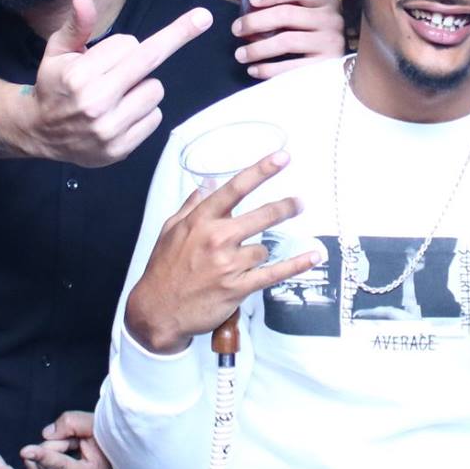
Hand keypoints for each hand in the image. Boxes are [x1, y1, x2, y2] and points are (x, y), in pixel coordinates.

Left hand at [0, 410, 115, 468]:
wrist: (113, 468)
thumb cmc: (108, 446)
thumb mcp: (97, 428)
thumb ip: (73, 424)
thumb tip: (44, 434)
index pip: (60, 465)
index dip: (43, 455)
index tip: (25, 451)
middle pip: (43, 457)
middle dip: (56, 442)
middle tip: (78, 443)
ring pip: (32, 463)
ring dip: (48, 450)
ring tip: (71, 451)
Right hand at [27, 0, 212, 166]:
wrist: (40, 132)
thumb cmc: (53, 85)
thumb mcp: (58, 51)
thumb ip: (77, 25)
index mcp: (79, 75)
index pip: (130, 44)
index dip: (125, 44)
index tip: (191, 21)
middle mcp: (95, 102)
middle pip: (150, 62)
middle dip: (151, 52)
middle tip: (154, 46)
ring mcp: (109, 129)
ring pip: (156, 90)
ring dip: (143, 86)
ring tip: (118, 93)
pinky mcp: (120, 149)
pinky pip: (155, 118)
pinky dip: (144, 112)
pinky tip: (121, 113)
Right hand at [124, 150, 316, 354]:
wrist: (157, 310)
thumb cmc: (163, 269)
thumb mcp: (171, 230)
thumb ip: (193, 206)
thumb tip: (208, 184)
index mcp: (200, 220)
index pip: (235, 188)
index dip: (261, 171)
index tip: (282, 158)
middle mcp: (217, 238)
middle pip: (262, 215)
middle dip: (285, 207)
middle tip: (299, 203)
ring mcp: (229, 264)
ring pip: (263, 249)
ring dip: (258, 254)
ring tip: (239, 265)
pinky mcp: (238, 287)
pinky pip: (274, 273)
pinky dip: (296, 265)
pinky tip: (312, 257)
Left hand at [231, 0, 344, 77]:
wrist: (336, 67)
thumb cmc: (307, 32)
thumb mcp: (296, 10)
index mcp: (324, 0)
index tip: (252, 0)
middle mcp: (331, 19)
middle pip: (288, 14)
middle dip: (256, 21)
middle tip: (236, 29)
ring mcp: (331, 43)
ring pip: (286, 41)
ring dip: (258, 48)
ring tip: (240, 54)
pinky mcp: (325, 66)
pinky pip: (291, 67)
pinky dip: (268, 69)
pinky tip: (253, 70)